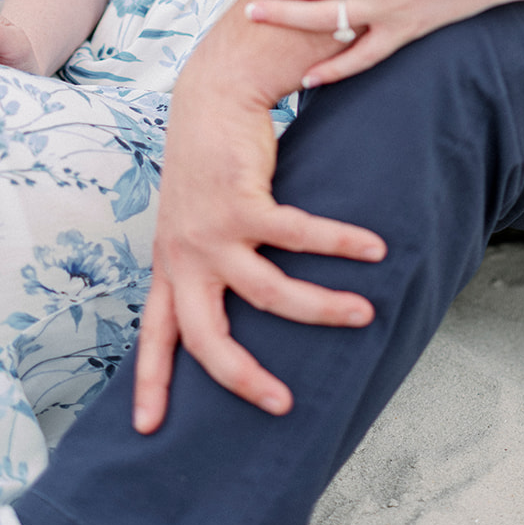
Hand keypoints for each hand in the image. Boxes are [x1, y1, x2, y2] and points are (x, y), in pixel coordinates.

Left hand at [133, 30, 386, 430]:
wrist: (211, 95)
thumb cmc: (209, 159)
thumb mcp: (192, 218)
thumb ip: (205, 257)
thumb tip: (238, 299)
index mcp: (171, 263)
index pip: (155, 334)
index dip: (152, 383)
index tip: (149, 429)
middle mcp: (186, 255)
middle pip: (207, 337)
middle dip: (244, 378)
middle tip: (282, 403)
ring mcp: (213, 231)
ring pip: (269, 293)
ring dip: (322, 308)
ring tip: (364, 313)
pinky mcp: (243, 201)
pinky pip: (299, 237)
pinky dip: (340, 243)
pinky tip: (374, 249)